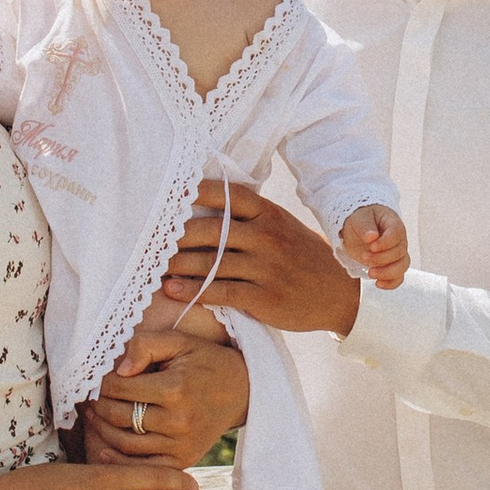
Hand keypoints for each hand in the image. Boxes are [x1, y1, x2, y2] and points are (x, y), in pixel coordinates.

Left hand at [83, 331, 251, 463]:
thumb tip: (119, 369)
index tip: (96, 378)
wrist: (243, 392)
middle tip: (89, 398)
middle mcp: (178, 420)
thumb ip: (146, 346)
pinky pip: (141, 466)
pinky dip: (119, 461)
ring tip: (93, 417)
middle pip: (118, 416)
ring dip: (101, 430)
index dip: (101, 382)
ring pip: (124, 443)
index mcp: (175, 389)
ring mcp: (180, 444)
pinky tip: (104, 448)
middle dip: (97, 405)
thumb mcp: (180, 342)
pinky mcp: (183, 460)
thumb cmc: (205, 362)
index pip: (119, 387)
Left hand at [160, 179, 361, 336]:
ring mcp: (266, 268)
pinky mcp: (264, 297)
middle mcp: (266, 237)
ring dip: (178, 265)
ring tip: (154, 266)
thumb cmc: (302, 257)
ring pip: (211, 262)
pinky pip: (221, 291)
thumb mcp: (282, 227)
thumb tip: (205, 202)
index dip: (195, 192)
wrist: (339, 294)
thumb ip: (250, 216)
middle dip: (176, 235)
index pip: (227, 195)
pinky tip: (173, 290)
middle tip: (150, 238)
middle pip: (210, 231)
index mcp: (269, 214)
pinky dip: (193, 291)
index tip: (169, 194)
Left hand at [339, 203, 410, 290]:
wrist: (357, 230)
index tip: (371, 246)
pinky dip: (390, 283)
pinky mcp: (393, 266)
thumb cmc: (361, 220)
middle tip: (364, 257)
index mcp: (393, 223)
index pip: (397, 234)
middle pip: (399, 252)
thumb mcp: (359, 218)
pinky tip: (378, 283)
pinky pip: (398, 277)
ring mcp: (398, 254)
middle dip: (381, 258)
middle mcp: (399, 239)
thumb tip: (372, 236)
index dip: (385, 243)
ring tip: (370, 273)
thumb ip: (365, 226)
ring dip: (387, 273)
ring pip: (402, 267)